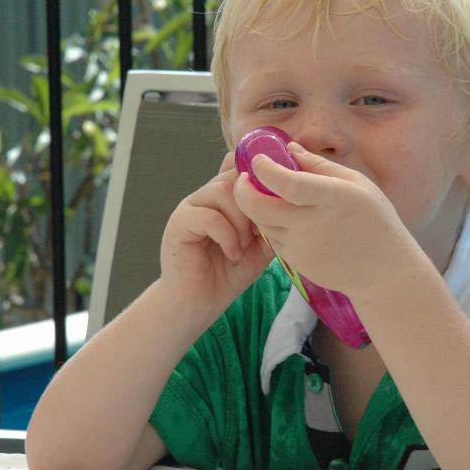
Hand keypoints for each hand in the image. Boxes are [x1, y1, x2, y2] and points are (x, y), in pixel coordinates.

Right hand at [159, 151, 274, 320]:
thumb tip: (290, 202)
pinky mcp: (180, 223)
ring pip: (223, 191)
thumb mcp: (261, 245)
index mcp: (226, 196)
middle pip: (236, 176)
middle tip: (259, 233)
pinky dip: (227, 235)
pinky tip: (233, 254)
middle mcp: (208, 195)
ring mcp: (192, 206)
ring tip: (245, 246)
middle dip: (255, 203)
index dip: (260, 177)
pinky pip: (209, 216)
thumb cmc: (230, 272)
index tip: (275, 199)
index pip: (241, 166)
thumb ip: (271, 221)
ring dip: (242, 220)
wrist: (201, 302)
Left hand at [233, 142, 412, 297]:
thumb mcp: (356, 183)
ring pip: (262, 223)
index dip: (266, 170)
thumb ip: (319, 165)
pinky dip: (272, 226)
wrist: (383, 270)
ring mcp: (301, 247)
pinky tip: (288, 218)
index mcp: (331, 198)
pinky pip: (273, 240)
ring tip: (268, 195)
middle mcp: (311, 224)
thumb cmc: (374, 220)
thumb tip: (289, 149)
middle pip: (259, 208)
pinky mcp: (296, 263)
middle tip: (244, 178)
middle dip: (242, 190)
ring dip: (257, 208)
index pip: (288, 184)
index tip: (258, 159)